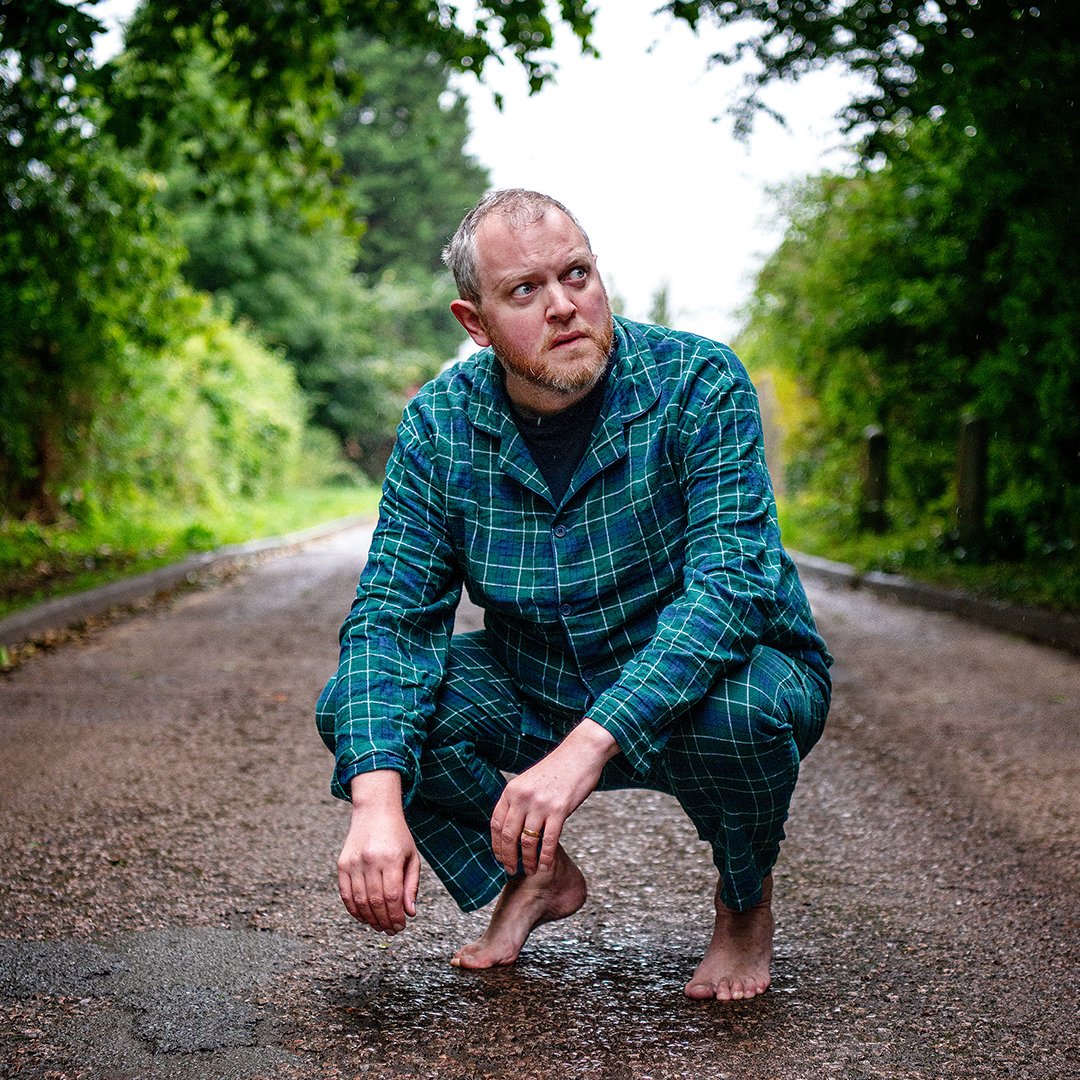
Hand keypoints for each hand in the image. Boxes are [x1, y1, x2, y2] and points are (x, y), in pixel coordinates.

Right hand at [337, 771, 419, 934]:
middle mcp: (371, 860)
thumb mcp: (411, 857)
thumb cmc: (397, 837)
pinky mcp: (342, 864)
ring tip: (379, 926)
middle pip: (375, 901)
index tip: (400, 927)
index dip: (396, 916)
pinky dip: (353, 909)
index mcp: (391, 858)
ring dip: (369, 919)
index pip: (392, 896)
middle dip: (384, 921)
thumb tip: (410, 913)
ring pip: (360, 901)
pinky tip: (363, 917)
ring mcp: (354, 862)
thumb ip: (411, 885)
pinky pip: (345, 893)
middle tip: (390, 931)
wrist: (375, 811)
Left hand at [491, 719, 619, 875]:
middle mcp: (522, 797)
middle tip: (511, 870)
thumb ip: (519, 801)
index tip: (500, 858)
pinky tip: (545, 865)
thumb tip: (513, 829)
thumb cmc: (557, 769)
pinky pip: (548, 840)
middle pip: (508, 836)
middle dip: (508, 858)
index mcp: (512, 790)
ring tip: (530, 870)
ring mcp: (540, 804)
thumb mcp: (529, 781)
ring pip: (527, 841)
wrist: (580, 753)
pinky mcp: (559, 809)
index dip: (497, 845)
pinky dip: (545, 856)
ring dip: (528, 860)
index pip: (496, 824)